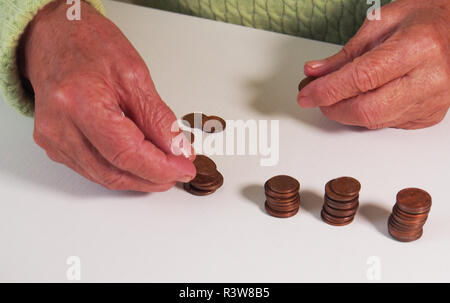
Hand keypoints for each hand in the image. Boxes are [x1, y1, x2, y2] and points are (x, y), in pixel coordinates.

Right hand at [21, 0, 194, 191]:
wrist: (55, 38)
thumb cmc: (90, 46)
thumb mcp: (135, 75)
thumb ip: (157, 118)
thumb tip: (177, 150)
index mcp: (79, 102)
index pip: (126, 153)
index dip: (160, 167)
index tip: (185, 169)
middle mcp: (59, 126)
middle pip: (114, 172)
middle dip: (153, 178)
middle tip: (179, 171)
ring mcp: (53, 139)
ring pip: (104, 177)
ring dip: (139, 179)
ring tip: (165, 169)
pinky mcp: (54, 146)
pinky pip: (93, 170)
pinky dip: (121, 171)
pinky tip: (140, 164)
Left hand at [298, 0, 449, 129]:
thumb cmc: (426, 19)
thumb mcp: (382, 23)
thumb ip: (346, 53)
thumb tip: (315, 73)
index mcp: (418, 46)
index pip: (361, 78)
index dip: (327, 90)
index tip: (306, 94)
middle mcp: (431, 78)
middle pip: (367, 109)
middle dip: (334, 108)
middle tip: (318, 98)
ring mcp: (433, 101)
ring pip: (376, 121)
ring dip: (348, 112)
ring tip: (340, 93)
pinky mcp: (430, 115)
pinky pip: (388, 123)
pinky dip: (369, 114)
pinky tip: (369, 96)